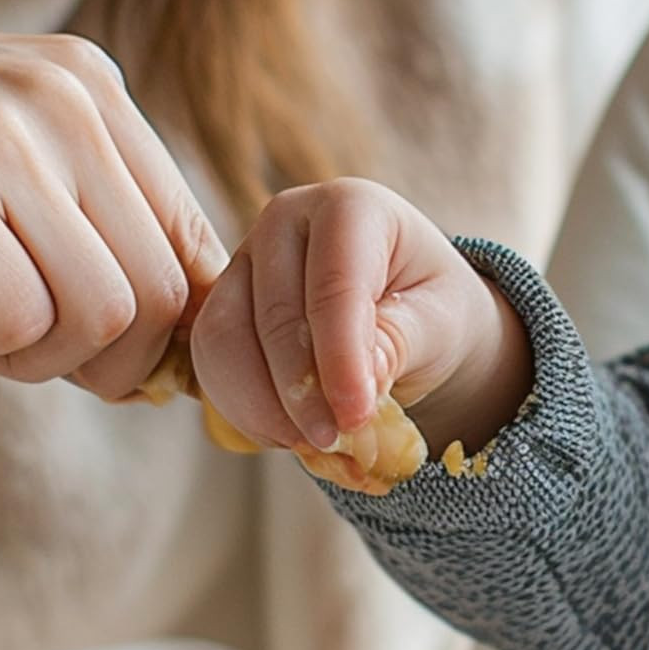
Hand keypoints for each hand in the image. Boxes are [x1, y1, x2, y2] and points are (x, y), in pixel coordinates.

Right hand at [0, 14, 222, 482]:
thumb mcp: (3, 157)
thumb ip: (99, 222)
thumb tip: (201, 342)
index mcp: (88, 83)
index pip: (195, 244)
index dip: (160, 330)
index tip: (95, 349)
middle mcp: (56, 97)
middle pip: (163, 296)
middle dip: (101, 355)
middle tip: (19, 337)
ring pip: (105, 319)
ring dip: (39, 354)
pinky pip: (21, 327)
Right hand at [186, 180, 531, 463]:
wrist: (408, 315)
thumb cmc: (430, 310)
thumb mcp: (439, 325)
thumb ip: (400, 343)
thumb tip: (359, 381)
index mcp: (351, 207)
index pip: (334, 286)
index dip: (341, 358)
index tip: (355, 417)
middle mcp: (285, 219)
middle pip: (273, 314)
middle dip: (300, 392)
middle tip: (334, 442)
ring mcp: (244, 259)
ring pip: (224, 339)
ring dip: (263, 406)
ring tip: (311, 443)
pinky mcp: (221, 303)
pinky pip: (209, 361)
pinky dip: (242, 407)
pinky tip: (284, 433)